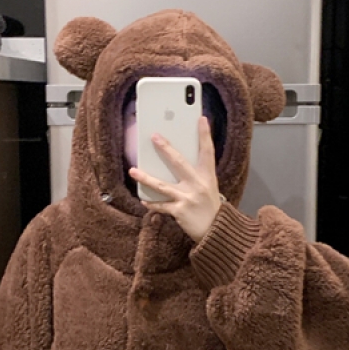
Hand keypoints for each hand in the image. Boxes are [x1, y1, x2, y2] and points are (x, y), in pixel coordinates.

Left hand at [128, 116, 222, 243]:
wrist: (215, 231)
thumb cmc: (210, 207)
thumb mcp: (209, 187)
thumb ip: (197, 174)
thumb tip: (180, 162)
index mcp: (207, 176)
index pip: (207, 151)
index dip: (204, 135)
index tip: (201, 119)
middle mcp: (197, 184)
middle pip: (179, 162)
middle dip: (166, 149)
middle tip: (154, 136)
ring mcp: (187, 198)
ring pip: (162, 185)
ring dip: (146, 178)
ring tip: (133, 170)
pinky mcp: (179, 211)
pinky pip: (161, 206)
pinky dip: (152, 203)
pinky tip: (142, 199)